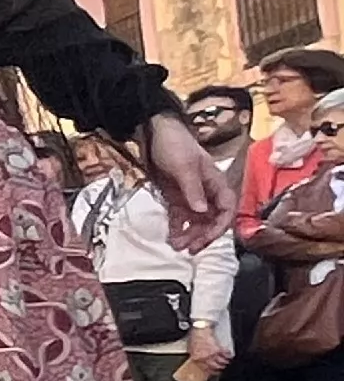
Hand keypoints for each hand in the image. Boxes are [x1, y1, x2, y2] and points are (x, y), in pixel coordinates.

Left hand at [145, 113, 235, 250]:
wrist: (154, 131)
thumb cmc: (175, 144)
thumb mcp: (184, 166)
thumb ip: (193, 189)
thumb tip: (202, 211)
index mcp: (216, 182)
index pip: (226, 209)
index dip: (220, 226)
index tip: (207, 238)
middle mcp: (206, 191)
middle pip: (211, 219)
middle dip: (203, 235)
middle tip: (189, 249)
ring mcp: (191, 195)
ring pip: (196, 221)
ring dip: (189, 235)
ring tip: (177, 246)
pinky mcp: (175, 196)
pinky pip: (180, 217)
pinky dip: (177, 228)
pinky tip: (171, 237)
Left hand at [181, 330, 232, 380]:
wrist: (200, 328)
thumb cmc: (195, 336)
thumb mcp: (190, 348)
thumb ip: (195, 355)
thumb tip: (197, 360)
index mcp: (197, 358)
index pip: (204, 369)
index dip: (210, 371)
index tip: (214, 372)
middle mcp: (204, 358)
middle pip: (214, 367)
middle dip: (219, 368)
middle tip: (222, 367)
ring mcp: (211, 354)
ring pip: (221, 362)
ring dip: (225, 362)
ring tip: (228, 362)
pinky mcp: (218, 349)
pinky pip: (225, 354)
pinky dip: (228, 355)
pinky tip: (230, 355)